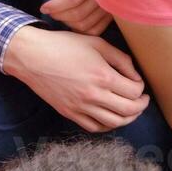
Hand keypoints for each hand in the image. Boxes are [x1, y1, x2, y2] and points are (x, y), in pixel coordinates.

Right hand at [3, 26, 149, 131]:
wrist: (30, 56)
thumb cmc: (62, 45)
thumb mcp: (96, 44)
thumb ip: (121, 59)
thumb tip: (134, 76)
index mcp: (103, 76)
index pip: (135, 91)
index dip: (141, 87)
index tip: (136, 81)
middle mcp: (94, 95)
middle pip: (129, 110)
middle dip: (141, 105)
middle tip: (141, 99)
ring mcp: (80, 106)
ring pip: (114, 123)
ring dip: (128, 118)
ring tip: (129, 110)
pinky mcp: (69, 112)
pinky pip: (94, 127)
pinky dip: (107, 125)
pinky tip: (109, 117)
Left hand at [33, 0, 111, 34]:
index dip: (55, 6)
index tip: (43, 7)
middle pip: (79, 14)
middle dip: (59, 16)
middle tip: (50, 11)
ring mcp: (112, 4)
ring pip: (86, 24)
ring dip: (68, 23)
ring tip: (60, 14)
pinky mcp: (113, 13)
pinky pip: (96, 30)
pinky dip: (81, 30)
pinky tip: (72, 20)